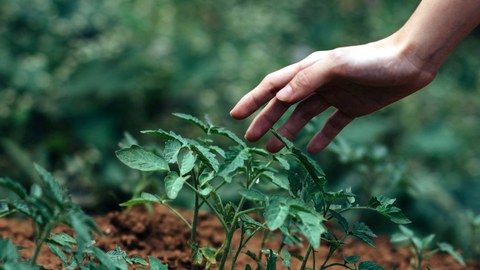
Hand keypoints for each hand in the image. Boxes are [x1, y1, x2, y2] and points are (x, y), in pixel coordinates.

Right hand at [230, 37, 436, 152]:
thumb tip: (280, 98)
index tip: (235, 115)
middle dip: (265, 120)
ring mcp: (334, 96)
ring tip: (274, 150)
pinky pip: (331, 125)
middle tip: (250, 139)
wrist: (410, 63)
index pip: (273, 85)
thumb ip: (307, 79)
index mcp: (309, 69)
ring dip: (287, 132)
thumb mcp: (338, 65)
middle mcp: (317, 83)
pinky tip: (311, 149)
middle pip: (284, 104)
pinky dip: (320, 137)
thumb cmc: (372, 60)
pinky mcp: (351, 108)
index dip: (253, 99)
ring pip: (303, 116)